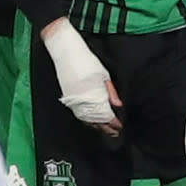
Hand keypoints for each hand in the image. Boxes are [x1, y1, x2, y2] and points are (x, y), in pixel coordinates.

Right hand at [42, 19, 121, 134]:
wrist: (66, 54)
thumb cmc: (86, 61)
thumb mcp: (104, 75)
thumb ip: (111, 92)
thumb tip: (118, 104)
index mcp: (95, 97)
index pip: (106, 117)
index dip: (114, 124)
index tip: (119, 126)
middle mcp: (84, 102)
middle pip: (97, 122)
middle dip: (106, 128)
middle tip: (114, 132)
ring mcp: (75, 102)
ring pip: (87, 120)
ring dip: (96, 126)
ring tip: (105, 129)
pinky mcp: (69, 99)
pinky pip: (79, 115)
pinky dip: (87, 120)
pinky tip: (92, 121)